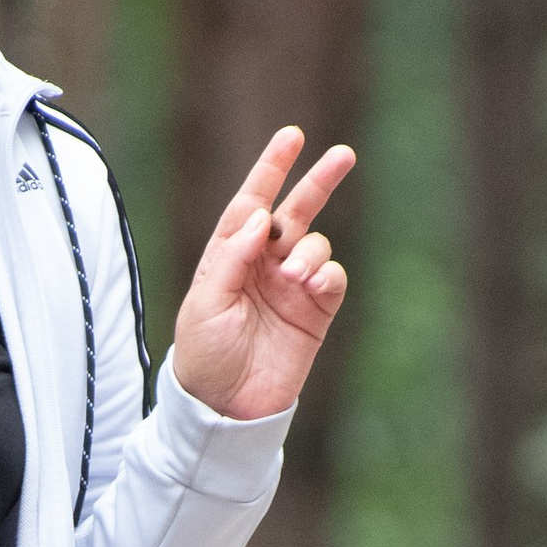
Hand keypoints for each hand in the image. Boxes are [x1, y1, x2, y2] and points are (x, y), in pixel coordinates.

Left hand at [168, 128, 354, 422]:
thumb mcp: (204, 305)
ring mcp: (291, 287)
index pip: (252, 203)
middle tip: (342, 155)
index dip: (270, 170)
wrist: (227, 408)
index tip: (292, 138)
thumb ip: (231, 257)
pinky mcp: (315, 312)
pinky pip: (332, 277)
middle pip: (295, 212)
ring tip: (296, 276)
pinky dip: (327, 273)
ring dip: (310, 251)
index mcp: (230, 254)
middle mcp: (263, 264)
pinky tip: (312, 285)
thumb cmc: (204, 356)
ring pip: (314, 245)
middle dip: (318, 183)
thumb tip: (262, 216)